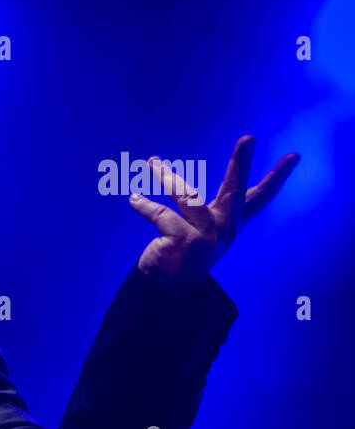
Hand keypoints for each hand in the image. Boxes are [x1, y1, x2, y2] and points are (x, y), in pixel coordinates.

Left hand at [128, 136, 299, 288]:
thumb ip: (201, 205)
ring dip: (167, 176)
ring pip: (186, 196)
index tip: (294, 156)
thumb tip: (177, 172)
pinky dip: (144, 206)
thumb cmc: (184, 253)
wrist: (168, 289)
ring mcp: (206, 235)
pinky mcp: (184, 240)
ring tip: (152, 160)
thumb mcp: (200, 229)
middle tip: (249, 138)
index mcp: (232, 223)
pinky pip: (161, 214)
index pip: (259, 197)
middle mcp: (224, 228)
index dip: (278, 177)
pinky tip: (134, 199)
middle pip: (236, 190)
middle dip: (241, 163)